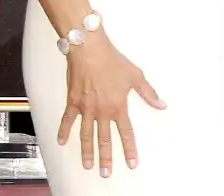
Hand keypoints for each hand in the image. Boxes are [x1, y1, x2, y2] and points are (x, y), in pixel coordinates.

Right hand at [57, 32, 165, 175]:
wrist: (89, 50)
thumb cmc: (113, 61)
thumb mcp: (135, 75)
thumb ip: (148, 93)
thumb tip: (161, 104)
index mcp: (118, 106)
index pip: (126, 132)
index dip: (129, 149)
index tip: (131, 163)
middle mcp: (101, 111)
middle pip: (104, 139)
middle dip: (106, 157)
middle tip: (106, 173)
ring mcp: (85, 108)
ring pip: (86, 135)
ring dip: (87, 151)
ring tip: (88, 165)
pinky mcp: (72, 102)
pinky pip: (67, 120)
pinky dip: (63, 131)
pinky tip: (61, 141)